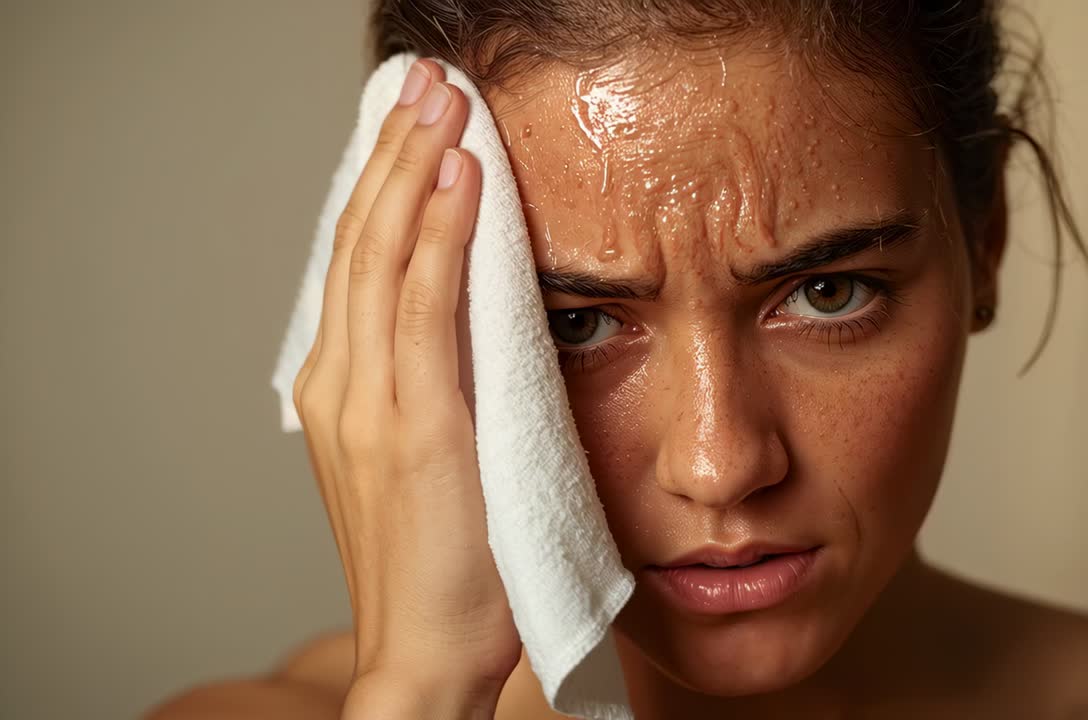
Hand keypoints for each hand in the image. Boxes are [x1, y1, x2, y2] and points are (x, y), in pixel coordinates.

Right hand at [290, 58, 520, 708]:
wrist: (428, 650)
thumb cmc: (444, 560)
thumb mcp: (432, 454)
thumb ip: (433, 384)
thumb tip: (471, 319)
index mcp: (345, 388)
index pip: (361, 263)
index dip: (385, 184)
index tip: (414, 124)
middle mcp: (342, 384)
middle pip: (363, 242)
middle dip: (394, 153)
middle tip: (424, 85)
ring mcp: (370, 403)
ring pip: (384, 259)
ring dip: (414, 170)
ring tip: (440, 103)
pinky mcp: (415, 425)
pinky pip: (424, 309)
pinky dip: (439, 236)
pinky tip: (459, 180)